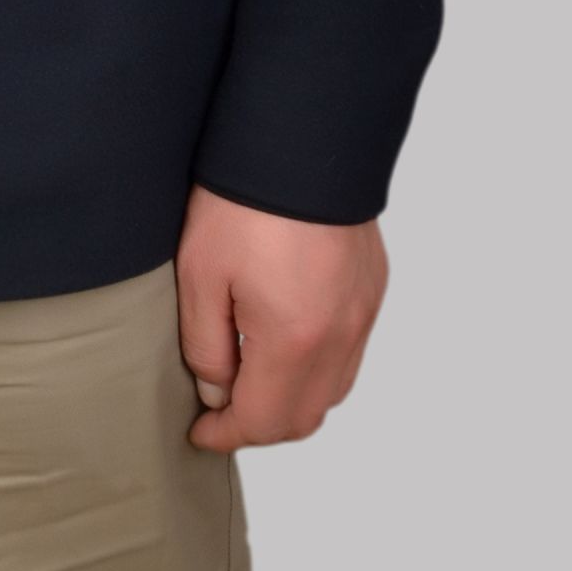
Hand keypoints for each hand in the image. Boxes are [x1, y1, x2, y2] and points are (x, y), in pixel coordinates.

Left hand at [174, 182, 388, 451]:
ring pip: (332, 391)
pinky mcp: (371, 288)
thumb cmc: (243, 199)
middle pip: (304, 417)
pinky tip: (286, 344)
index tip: (200, 433)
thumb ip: (206, 346)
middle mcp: (340, 337)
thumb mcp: (200, 273)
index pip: (263, 421)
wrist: (301, 134)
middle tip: (221, 411)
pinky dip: (319, 367)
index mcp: (294, 341)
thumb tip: (216, 391)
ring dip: (292, 400)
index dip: (225, 435)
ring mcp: (362, 313)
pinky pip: (349, 353)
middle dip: (260, 426)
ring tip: (250, 380)